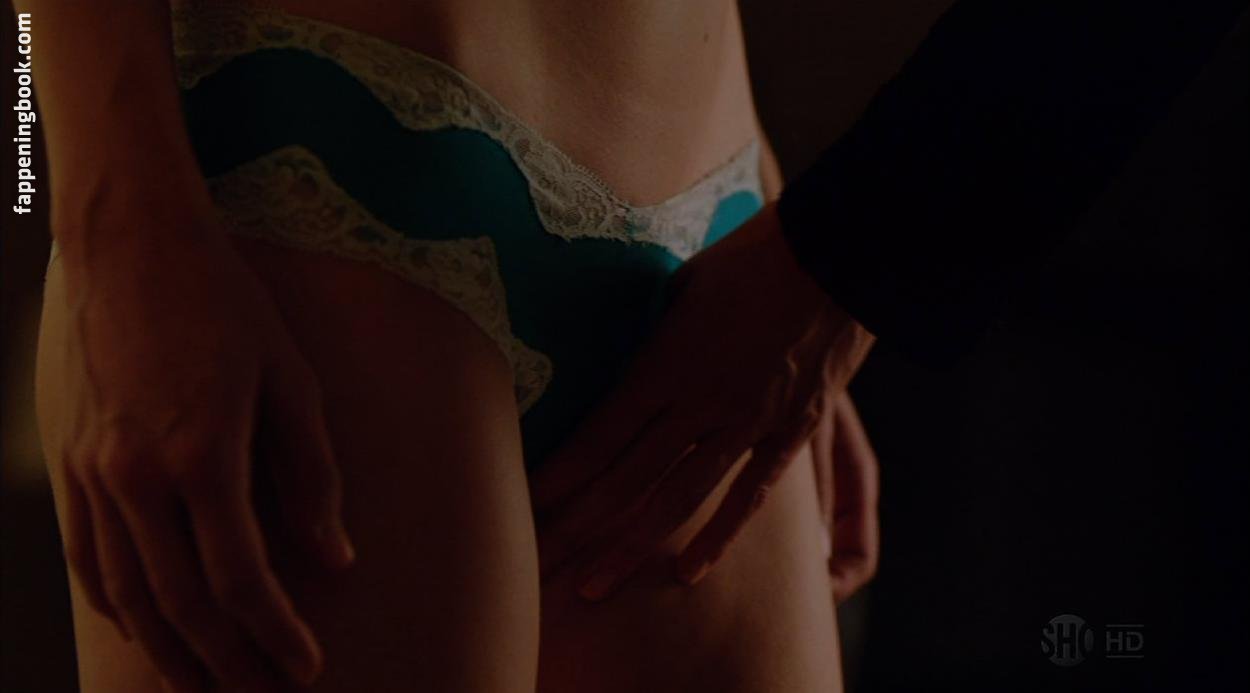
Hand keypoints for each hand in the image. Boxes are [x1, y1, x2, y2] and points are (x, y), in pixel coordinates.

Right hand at [43, 212, 353, 691]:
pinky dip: (117, 605)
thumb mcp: (292, 383)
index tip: (307, 666)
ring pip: (127, 593)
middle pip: (181, 602)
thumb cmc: (229, 309)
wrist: (133, 248)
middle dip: (227, 660)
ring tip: (206, 686)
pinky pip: (87, 556)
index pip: (241, 578)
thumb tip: (334, 559)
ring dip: (168, 650)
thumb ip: (313, 477)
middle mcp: (137, 474)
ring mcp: (94, 471)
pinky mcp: (70, 461)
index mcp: (203, 454)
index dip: (276, 633)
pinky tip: (144, 629)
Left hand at [530, 202, 873, 600]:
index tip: (525, 506)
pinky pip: (748, 496)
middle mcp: (699, 403)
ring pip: (677, 500)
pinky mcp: (789, 433)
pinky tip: (686, 572)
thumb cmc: (754, 255)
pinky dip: (717, 537)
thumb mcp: (682, 283)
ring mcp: (746, 424)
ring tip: (591, 586)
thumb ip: (650, 333)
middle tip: (536, 563)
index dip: (559, 477)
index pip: (599, 436)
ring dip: (630, 547)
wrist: (843, 253)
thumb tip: (622, 357)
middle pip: (625, 480)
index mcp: (666, 363)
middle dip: (577, 525)